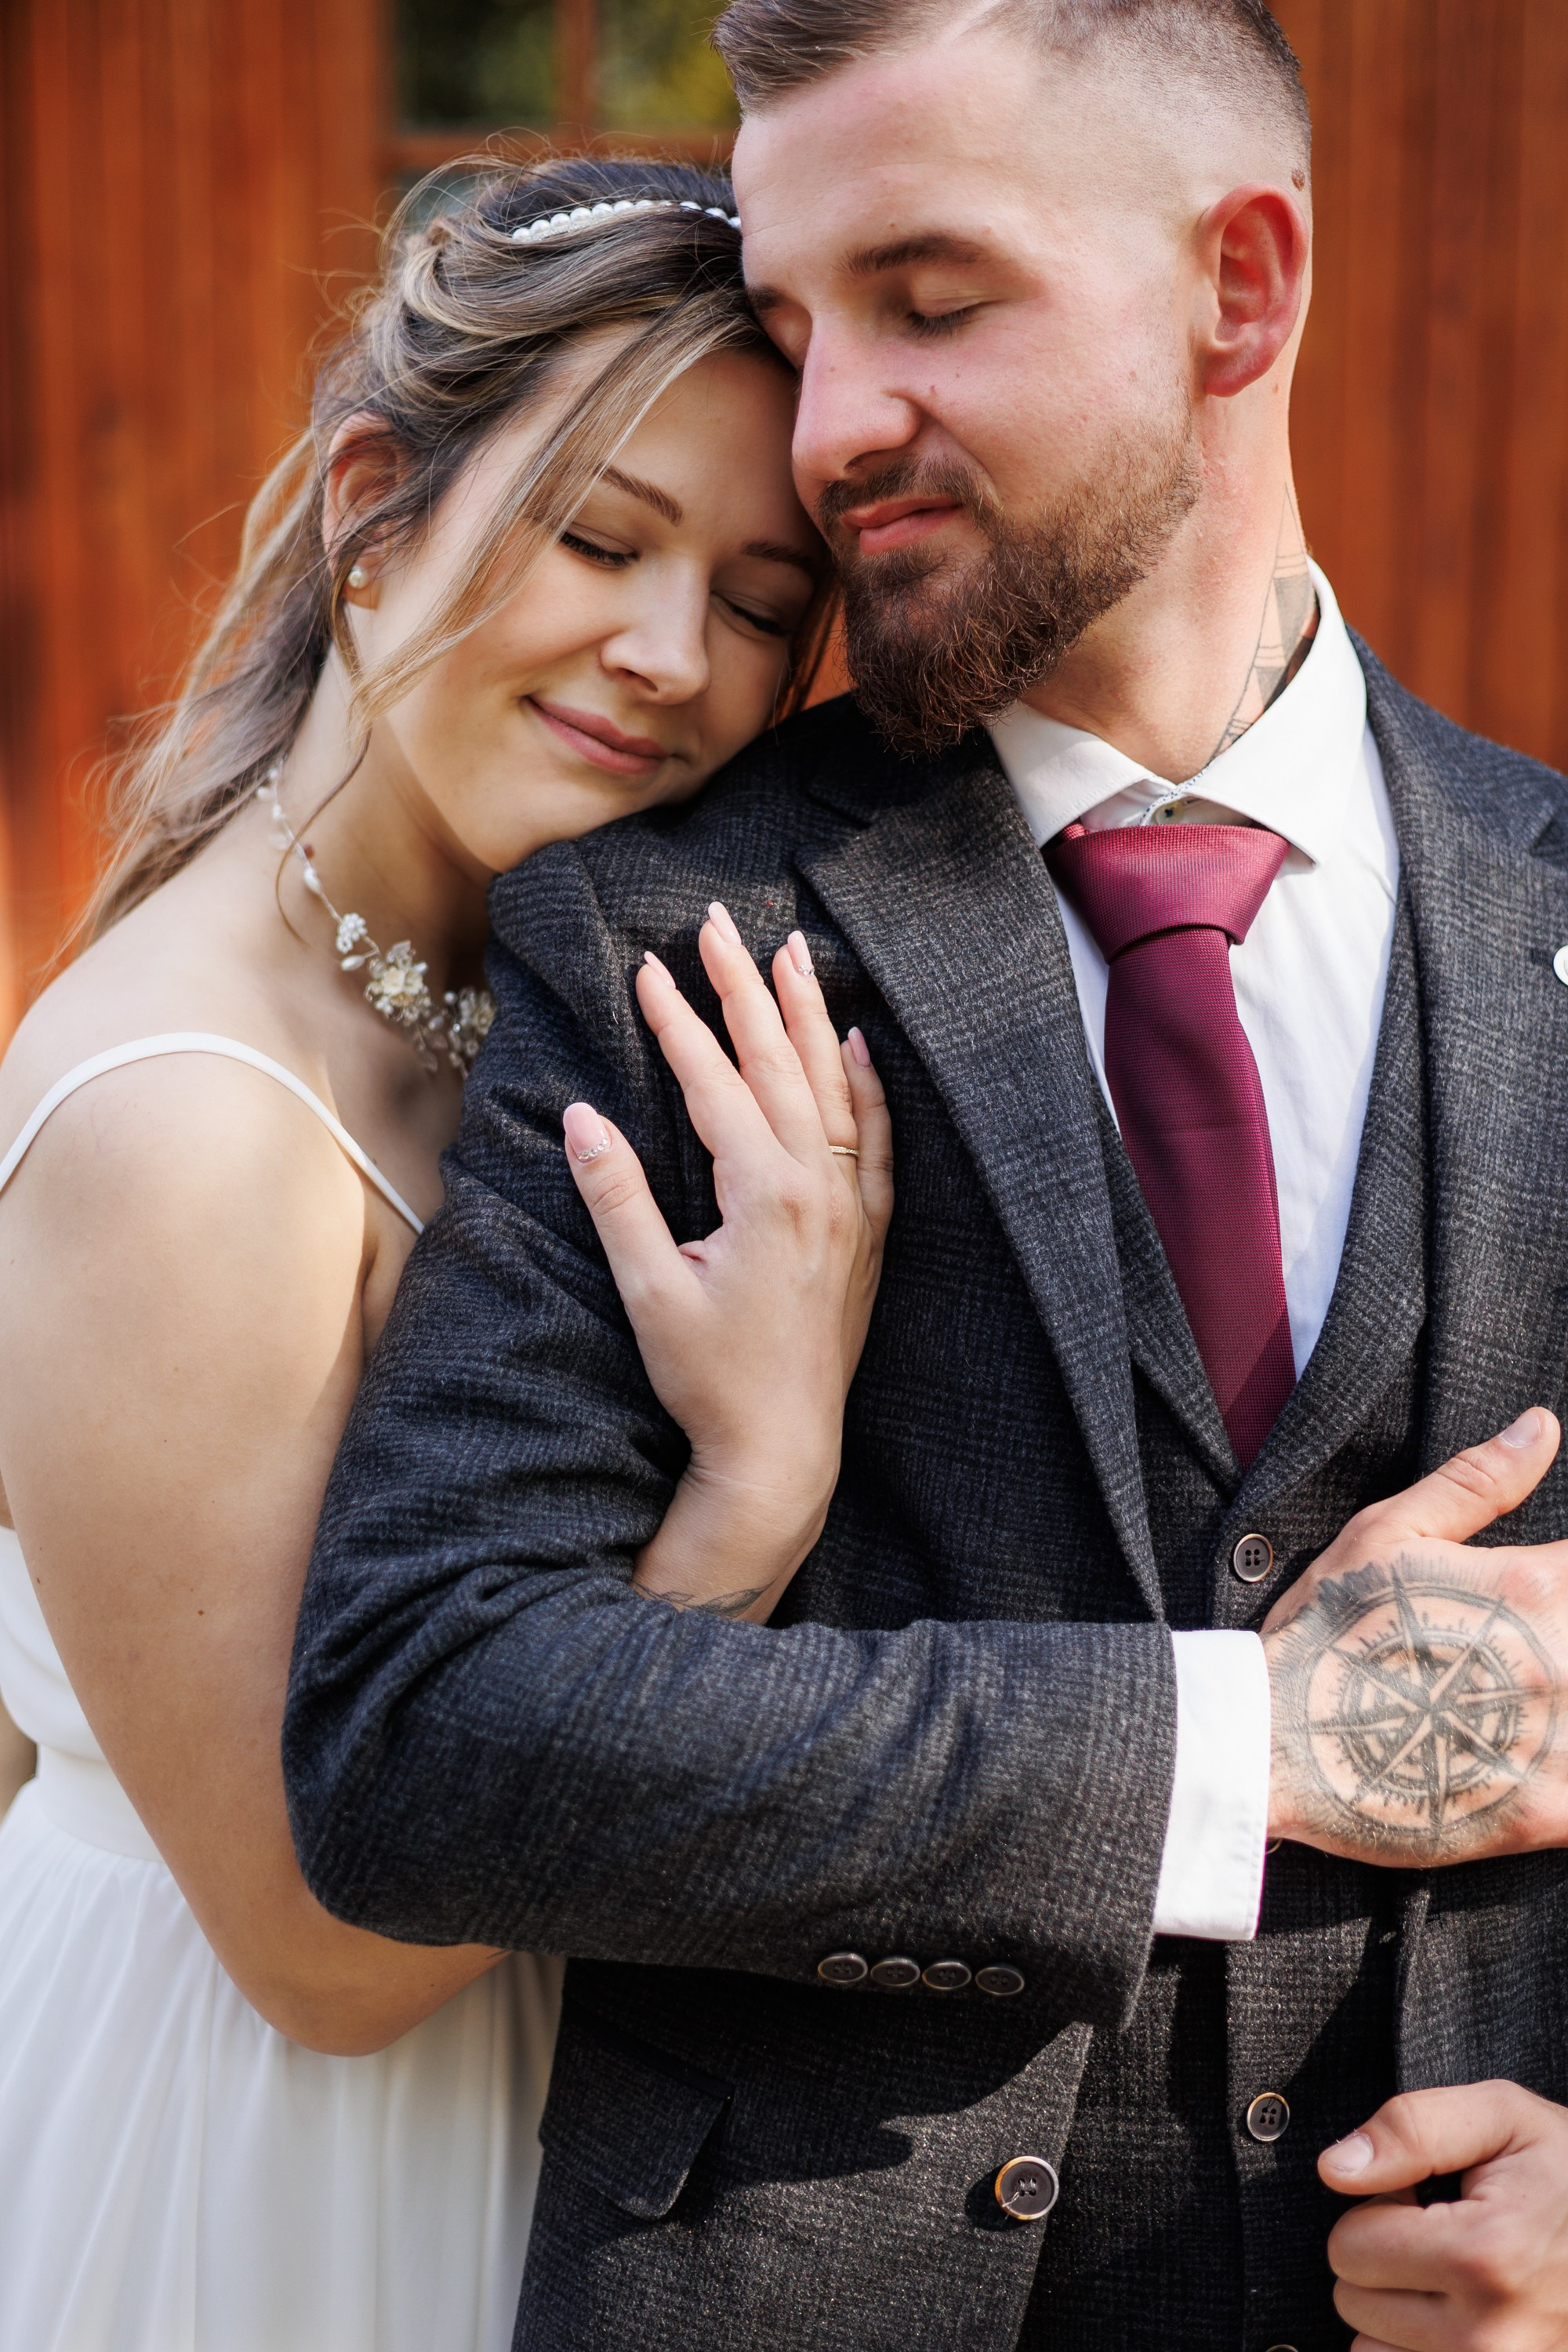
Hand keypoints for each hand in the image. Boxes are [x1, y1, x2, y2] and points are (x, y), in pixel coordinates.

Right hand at [562, 903, 891, 1620]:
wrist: (781, 1449)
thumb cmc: (709, 1380)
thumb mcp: (649, 1291)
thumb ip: (618, 1198)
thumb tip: (581, 1116)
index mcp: (766, 1194)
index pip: (716, 1082)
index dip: (679, 1021)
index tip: (649, 967)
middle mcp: (821, 1189)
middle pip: (780, 1064)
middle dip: (746, 989)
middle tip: (720, 925)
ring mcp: (853, 1210)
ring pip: (834, 1087)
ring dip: (808, 1016)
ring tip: (791, 953)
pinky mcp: (868, 1235)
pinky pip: (879, 1140)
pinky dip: (869, 1086)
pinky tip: (858, 1044)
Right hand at [1261, 1408, 1567, 1865]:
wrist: (1276, 1743)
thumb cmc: (1328, 1628)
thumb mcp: (1389, 1532)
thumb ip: (1478, 1480)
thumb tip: (1544, 1426)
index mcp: (1533, 1587)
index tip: (1553, 1591)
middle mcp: (1558, 1661)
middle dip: (1567, 1634)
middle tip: (1517, 1643)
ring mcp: (1557, 1741)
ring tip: (1534, 1690)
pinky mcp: (1547, 1813)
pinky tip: (1549, 1755)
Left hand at [1321, 2082, 1567, 2349]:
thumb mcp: (1503, 2117)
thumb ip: (1411, 2128)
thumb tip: (1335, 2170)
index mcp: (1487, 2258)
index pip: (1349, 2247)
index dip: (1379, 2209)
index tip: (1426, 2198)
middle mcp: (1492, 2340)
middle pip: (1354, 2304)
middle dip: (1385, 2262)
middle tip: (1446, 2237)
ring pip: (1373, 2351)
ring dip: (1400, 2313)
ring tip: (1458, 2278)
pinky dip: (1420, 2347)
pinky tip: (1462, 2314)